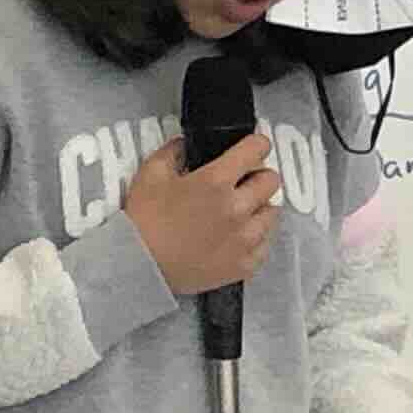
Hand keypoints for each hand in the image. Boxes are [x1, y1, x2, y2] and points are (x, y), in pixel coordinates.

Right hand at [125, 132, 280, 296]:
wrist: (140, 267)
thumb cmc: (144, 220)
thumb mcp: (151, 173)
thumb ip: (173, 151)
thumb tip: (186, 145)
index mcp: (217, 180)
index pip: (257, 148)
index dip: (255, 145)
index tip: (251, 149)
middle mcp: (238, 208)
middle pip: (271, 180)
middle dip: (257, 176)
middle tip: (241, 183)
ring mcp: (245, 239)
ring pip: (272, 212)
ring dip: (259, 208)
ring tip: (239, 213)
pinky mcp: (245, 265)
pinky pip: (265, 244)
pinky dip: (255, 238)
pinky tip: (237, 237)